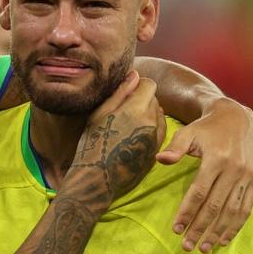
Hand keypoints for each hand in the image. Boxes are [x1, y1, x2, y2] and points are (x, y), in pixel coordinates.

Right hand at [66, 71, 165, 210]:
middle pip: (155, 99)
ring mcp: (156, 138)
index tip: (128, 92)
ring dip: (148, 114)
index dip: (139, 85)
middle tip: (123, 111)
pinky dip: (150, 129)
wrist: (97, 179)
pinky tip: (133, 136)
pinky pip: (160, 131)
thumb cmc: (92, 145)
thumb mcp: (100, 115)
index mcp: (135, 110)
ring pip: (159, 115)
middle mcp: (150, 122)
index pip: (150, 85)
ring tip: (128, 125)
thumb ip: (120, 93)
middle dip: (142, 100)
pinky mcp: (156, 151)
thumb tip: (135, 75)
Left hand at [155, 97, 252, 251]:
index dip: (187, 212)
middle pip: (215, 206)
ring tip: (204, 247)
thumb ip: (175, 147)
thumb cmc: (206, 128)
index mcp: (216, 158)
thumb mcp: (188, 132)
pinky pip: (246, 208)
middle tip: (187, 246)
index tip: (176, 229)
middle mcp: (234, 169)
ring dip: (218, 232)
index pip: (199, 192)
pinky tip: (223, 239)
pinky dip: (236, 226)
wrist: (236, 117)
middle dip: (200, 228)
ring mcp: (247, 176)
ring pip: (232, 211)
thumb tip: (160, 160)